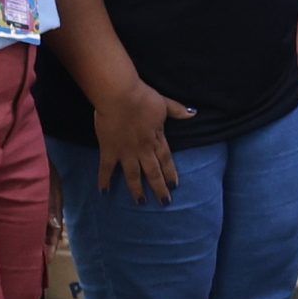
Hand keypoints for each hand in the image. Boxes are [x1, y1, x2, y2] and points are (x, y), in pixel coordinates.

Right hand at [93, 80, 194, 202]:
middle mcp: (143, 149)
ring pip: (134, 175)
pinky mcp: (109, 149)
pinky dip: (104, 180)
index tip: (175, 185)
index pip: (166, 159)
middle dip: (159, 188)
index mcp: (156, 138)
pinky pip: (107, 168)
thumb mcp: (164, 103)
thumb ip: (178, 110)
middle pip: (153, 172)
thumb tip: (193, 113)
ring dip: (137, 189)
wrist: (120, 96)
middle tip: (164, 202)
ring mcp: (126, 151)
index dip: (171, 173)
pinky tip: (104, 192)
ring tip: (141, 202)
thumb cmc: (142, 97)